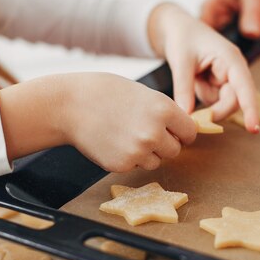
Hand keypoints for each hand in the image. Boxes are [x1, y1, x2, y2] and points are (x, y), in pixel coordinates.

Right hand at [0, 72, 196, 171]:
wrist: (70, 105)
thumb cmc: (106, 93)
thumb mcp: (144, 94)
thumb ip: (164, 113)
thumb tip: (182, 133)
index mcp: (164, 109)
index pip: (190, 132)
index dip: (181, 132)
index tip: (173, 131)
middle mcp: (155, 132)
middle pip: (175, 150)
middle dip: (164, 144)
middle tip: (143, 131)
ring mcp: (138, 151)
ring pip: (156, 161)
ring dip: (146, 153)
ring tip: (125, 134)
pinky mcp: (122, 165)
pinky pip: (135, 165)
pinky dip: (127, 157)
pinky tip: (113, 141)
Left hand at [148, 3, 259, 132]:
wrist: (176, 29)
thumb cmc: (182, 37)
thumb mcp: (180, 61)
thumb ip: (183, 89)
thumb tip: (187, 117)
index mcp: (230, 58)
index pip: (245, 87)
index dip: (250, 109)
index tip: (254, 129)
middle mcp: (233, 70)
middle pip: (233, 102)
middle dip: (215, 112)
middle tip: (194, 120)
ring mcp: (226, 79)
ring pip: (221, 105)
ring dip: (206, 106)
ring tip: (191, 83)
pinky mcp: (217, 86)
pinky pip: (211, 103)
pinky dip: (201, 101)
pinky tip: (194, 83)